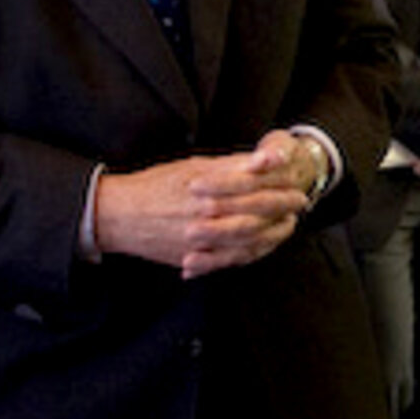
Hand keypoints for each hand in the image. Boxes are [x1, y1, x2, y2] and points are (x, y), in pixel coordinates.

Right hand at [94, 129, 322, 278]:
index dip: (279, 185)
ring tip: (287, 225)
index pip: (253, 184)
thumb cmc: (156, 185)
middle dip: (282, 208)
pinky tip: (263, 247)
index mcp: (206, 186)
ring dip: (273, 233)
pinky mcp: (194, 257)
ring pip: (247, 239)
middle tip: (300, 203)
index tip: (295, 182)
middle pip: (255, 212)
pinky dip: (250, 254)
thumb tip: (265, 159)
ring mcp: (200, 238)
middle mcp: (205, 212)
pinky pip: (230, 260)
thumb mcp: (192, 166)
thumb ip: (230, 166)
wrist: (119, 215)